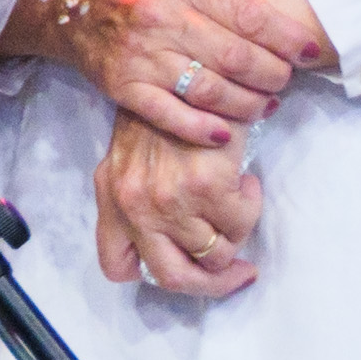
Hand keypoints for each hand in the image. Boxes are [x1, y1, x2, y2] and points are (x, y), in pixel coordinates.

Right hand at [0, 0, 326, 144]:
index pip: (249, 14)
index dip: (287, 37)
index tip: (309, 51)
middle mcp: (159, 15)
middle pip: (236, 58)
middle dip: (274, 75)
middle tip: (287, 78)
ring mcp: (138, 54)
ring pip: (210, 91)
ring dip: (248, 104)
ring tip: (265, 104)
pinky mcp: (121, 85)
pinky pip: (170, 115)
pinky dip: (202, 129)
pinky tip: (225, 131)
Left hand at [92, 108, 264, 296]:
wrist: (188, 75)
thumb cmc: (164, 112)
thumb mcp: (132, 156)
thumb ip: (139, 195)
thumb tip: (175, 237)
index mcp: (111, 197)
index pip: (117, 265)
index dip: (149, 276)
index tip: (181, 267)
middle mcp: (134, 205)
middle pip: (173, 278)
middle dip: (211, 284)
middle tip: (237, 272)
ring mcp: (168, 201)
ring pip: (215, 254)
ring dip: (235, 235)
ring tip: (238, 204)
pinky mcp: (205, 189)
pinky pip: (239, 225)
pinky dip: (249, 208)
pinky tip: (246, 183)